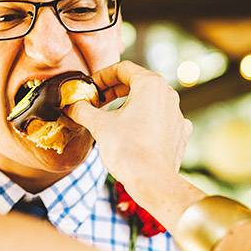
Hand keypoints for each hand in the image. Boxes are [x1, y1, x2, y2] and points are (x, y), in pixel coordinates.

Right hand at [65, 61, 192, 195]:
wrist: (152, 181)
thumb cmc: (127, 149)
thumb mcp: (98, 125)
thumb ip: (82, 110)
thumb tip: (71, 106)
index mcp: (151, 85)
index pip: (123, 68)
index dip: (101, 76)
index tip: (89, 87)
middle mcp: (168, 95)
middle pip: (137, 83)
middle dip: (113, 90)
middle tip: (96, 101)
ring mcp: (176, 115)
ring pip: (148, 102)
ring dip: (127, 106)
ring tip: (109, 118)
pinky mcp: (179, 133)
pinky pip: (158, 120)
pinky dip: (142, 122)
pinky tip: (129, 134)